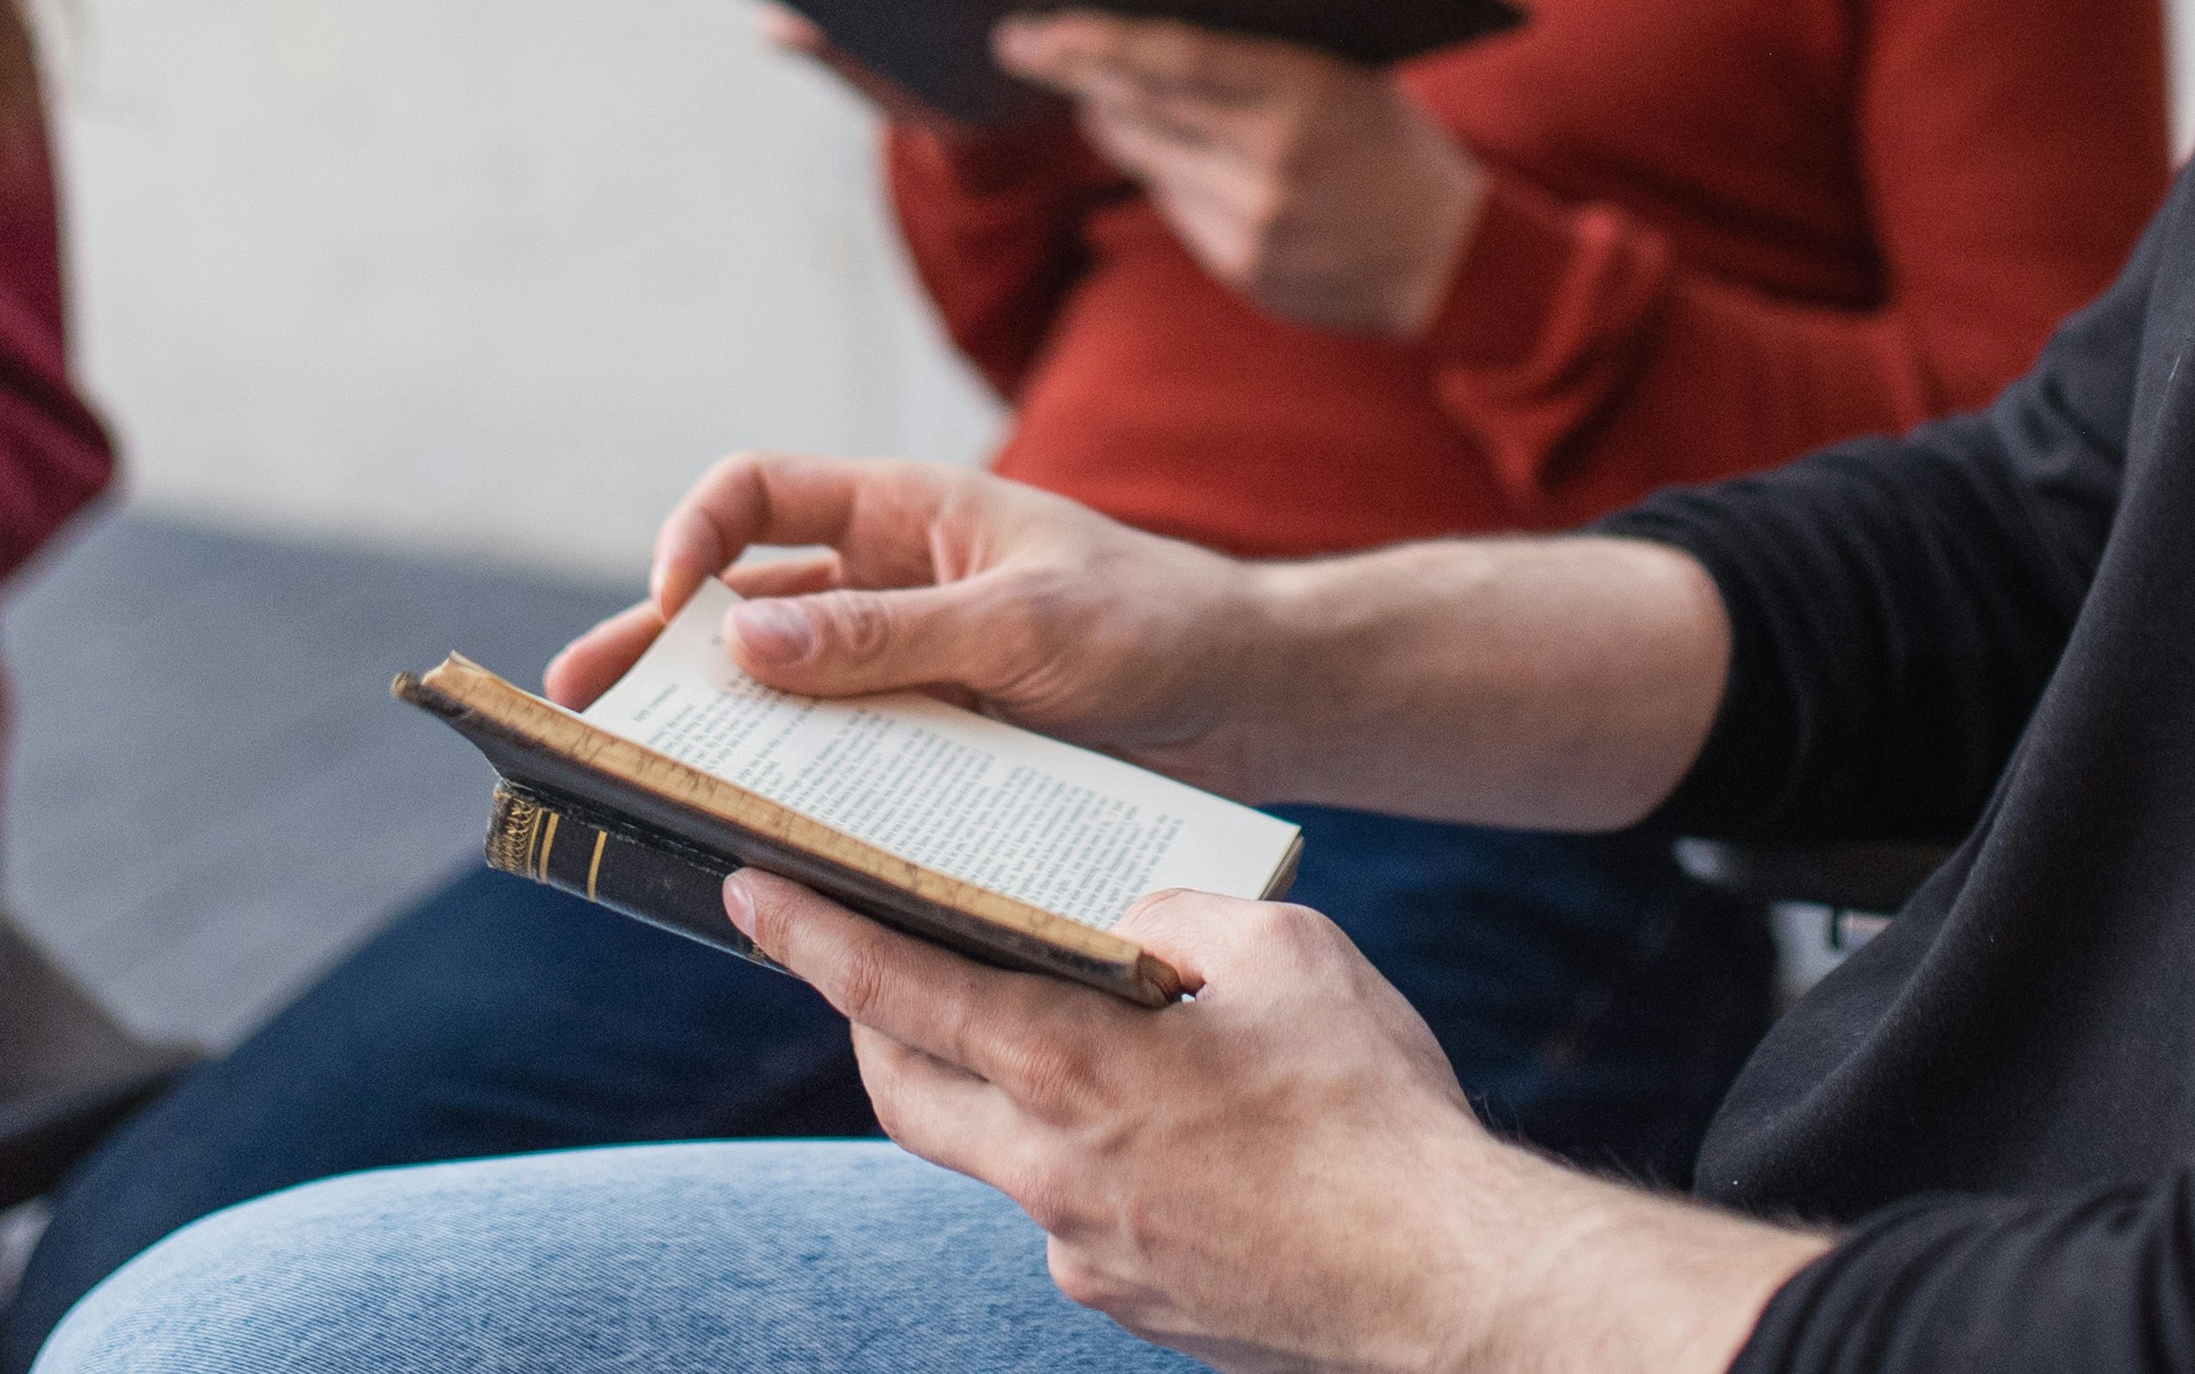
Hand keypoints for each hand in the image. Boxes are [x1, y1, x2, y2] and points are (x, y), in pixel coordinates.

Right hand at [539, 452, 1284, 797]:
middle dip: (658, 646)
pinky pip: (842, 762)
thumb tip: (743, 635)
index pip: (759, 494)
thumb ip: (887, 635)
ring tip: (631, 778)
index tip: (674, 602)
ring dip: (711, 729)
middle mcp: (888, 584)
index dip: (697, 535)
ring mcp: (905, 667)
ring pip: (780, 692)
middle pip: (741, 602)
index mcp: (905, 513)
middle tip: (582, 704)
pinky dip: (791, 790)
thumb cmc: (1156, 626)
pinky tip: (748, 833)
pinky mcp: (934, 743)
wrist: (1257, 701)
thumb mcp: (1020, 625)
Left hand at [732, 875, 1823, 1373]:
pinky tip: (1166, 1129)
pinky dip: (1084, 1156)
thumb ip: (1180, 917)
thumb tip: (1131, 922)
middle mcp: (1048, 1172)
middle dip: (871, 1019)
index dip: (813, 938)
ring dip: (999, 1091)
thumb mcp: (1285, 952)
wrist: (1443, 1277)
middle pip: (906, 1089)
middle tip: (873, 957)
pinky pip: (1071, 1211)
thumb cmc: (1372, 1108)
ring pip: (993, 1155)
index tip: (752, 896)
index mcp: (1070, 1070)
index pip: (897, 991)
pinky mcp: (1129, 1299)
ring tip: (1067, 1035)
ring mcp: (1082, 1252)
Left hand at [993, 15, 1486, 336]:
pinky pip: (1176, 207)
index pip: (1170, 59)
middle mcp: (1273, 162)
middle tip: (1033, 51)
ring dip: (1114, 122)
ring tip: (1095, 94)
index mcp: (1306, 92)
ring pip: (1147, 160)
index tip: (1028, 33)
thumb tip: (1156, 22)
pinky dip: (1161, 173)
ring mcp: (1256, 223)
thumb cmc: (1397, 145)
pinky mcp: (1244, 268)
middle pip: (1141, 109)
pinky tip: (1165, 152)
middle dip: (1080, 78)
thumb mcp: (1352, 74)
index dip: (1090, 43)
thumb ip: (1265, 51)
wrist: (1454, 260)